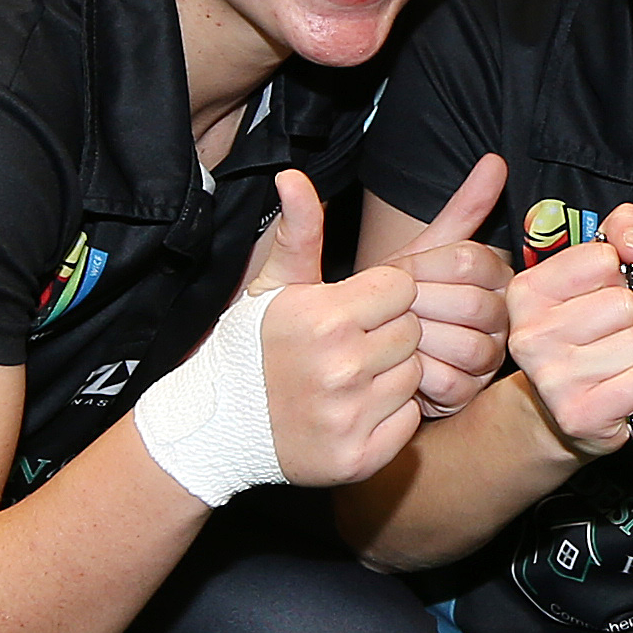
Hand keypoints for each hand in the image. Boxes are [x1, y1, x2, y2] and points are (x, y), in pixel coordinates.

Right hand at [241, 169, 434, 488]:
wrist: (216, 429)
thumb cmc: (249, 348)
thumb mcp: (272, 285)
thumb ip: (297, 230)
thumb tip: (292, 175)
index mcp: (324, 317)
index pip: (401, 287)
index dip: (378, 296)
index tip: (350, 309)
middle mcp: (340, 367)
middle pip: (412, 330)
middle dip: (387, 333)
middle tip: (349, 346)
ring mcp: (350, 416)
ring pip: (415, 375)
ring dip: (391, 374)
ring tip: (349, 377)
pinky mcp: (359, 458)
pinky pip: (409, 421)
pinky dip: (390, 416)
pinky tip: (354, 410)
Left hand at [400, 155, 515, 416]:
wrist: (358, 347)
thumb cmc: (388, 296)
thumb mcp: (419, 249)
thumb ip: (462, 207)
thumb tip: (496, 160)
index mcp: (492, 275)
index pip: (472, 261)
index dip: (425, 268)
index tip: (394, 273)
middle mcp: (500, 316)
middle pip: (474, 305)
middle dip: (422, 306)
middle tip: (390, 309)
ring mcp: (488, 357)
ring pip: (470, 347)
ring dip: (421, 340)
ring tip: (392, 335)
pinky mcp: (469, 394)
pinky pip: (454, 382)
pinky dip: (419, 375)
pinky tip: (397, 365)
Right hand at [508, 201, 632, 456]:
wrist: (558, 410)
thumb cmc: (580, 336)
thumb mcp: (589, 273)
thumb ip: (618, 231)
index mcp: (527, 292)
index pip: (603, 259)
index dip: (615, 276)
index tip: (599, 293)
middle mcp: (531, 335)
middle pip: (623, 304)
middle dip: (628, 318)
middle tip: (607, 334)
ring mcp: (553, 378)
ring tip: (614, 361)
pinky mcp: (579, 413)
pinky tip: (621, 386)